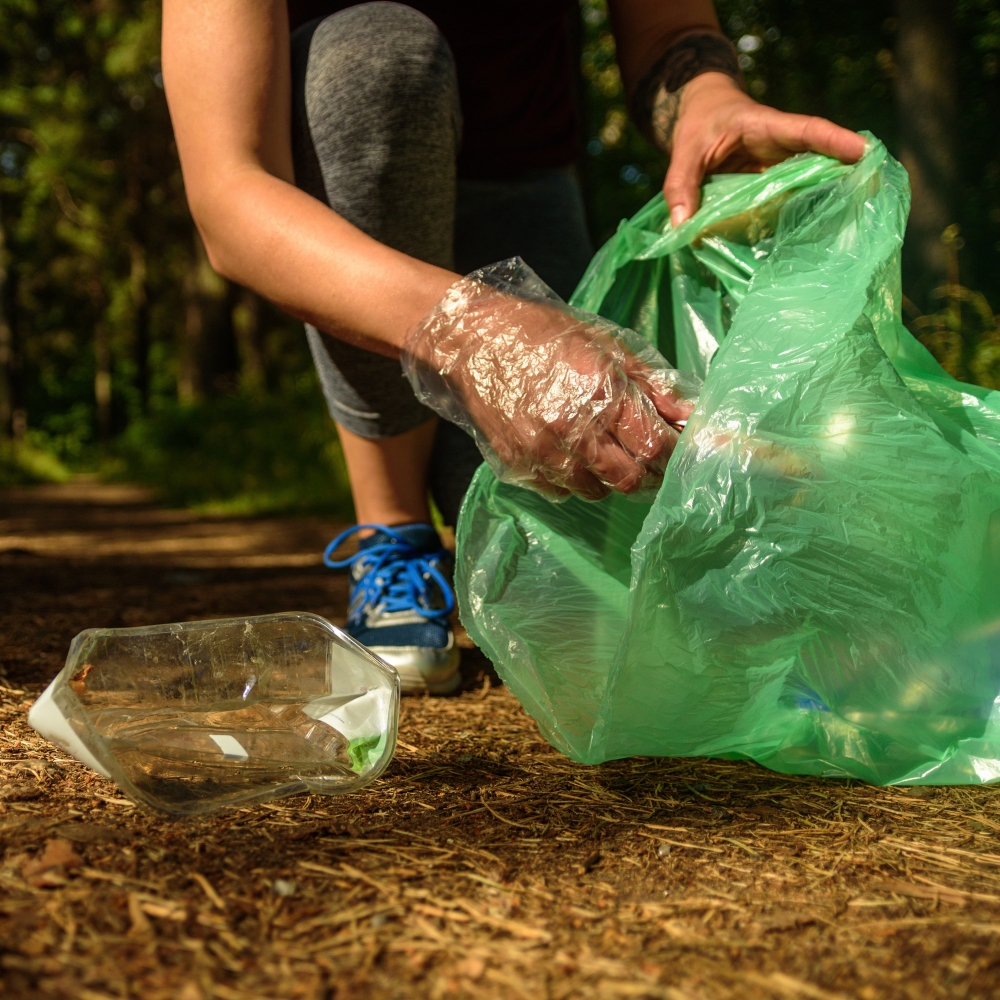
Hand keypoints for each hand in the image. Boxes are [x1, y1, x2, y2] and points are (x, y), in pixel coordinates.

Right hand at [402, 262, 699, 500]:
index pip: (653, 447)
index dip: (671, 454)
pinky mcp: (518, 466)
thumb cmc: (544, 335)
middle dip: (645, 473)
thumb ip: (652, 385)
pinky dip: (573, 479)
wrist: (473, 341)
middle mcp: (571, 430)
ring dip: (607, 477)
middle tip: (644, 457)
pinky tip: (567, 451)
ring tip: (600, 448)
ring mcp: (541, 453)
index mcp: (599, 393)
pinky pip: (561, 491)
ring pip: (595, 491)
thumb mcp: (606, 347)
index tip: (674, 449)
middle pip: (628, 479)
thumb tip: (691, 416)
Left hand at [664, 72, 867, 226]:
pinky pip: (795, 198)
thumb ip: (682, 185)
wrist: (703, 118)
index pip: (806, 130)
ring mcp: (783, 167)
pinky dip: (805, 214)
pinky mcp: (777, 185)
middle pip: (822, 156)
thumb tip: (681, 227)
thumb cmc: (698, 126)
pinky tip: (817, 237)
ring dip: (833, 196)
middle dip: (849, 171)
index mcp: (766, 127)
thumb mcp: (684, 151)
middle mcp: (783, 147)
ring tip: (858, 218)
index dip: (834, 140)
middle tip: (877, 190)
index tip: (862, 150)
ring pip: (814, 179)